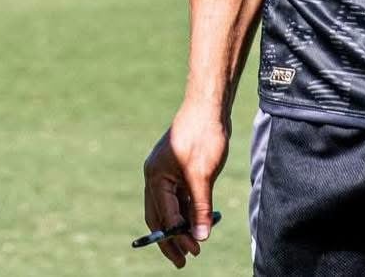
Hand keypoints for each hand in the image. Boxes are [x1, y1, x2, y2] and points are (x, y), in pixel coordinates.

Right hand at [142, 105, 230, 267]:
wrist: (209, 104)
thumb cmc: (204, 135)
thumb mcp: (203, 175)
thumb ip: (200, 207)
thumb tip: (200, 237)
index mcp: (156, 177)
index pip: (164, 215)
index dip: (177, 236)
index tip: (193, 251)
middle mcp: (155, 175)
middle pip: (160, 215)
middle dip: (171, 238)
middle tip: (184, 260)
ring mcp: (165, 170)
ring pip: (169, 206)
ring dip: (180, 225)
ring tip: (194, 244)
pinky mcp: (176, 166)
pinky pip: (177, 194)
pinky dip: (186, 209)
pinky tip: (197, 221)